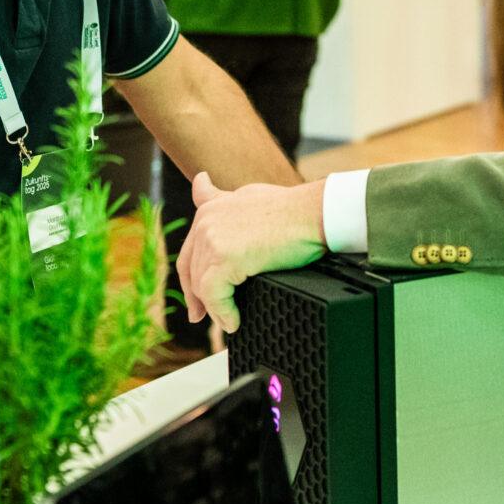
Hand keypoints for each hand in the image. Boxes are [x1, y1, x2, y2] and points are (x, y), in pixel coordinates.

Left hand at [178, 175, 326, 334]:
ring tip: (229, 321)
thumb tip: (199, 181)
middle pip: (192, 271)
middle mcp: (205, 222)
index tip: (194, 300)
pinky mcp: (224, 259)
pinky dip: (223, 313)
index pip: (189, 251)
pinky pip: (214, 296)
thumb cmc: (291, 208)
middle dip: (198, 298)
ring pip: (202, 286)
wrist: (313, 213)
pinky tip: (234, 322)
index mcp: (209, 209)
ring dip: (214, 308)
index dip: (189, 278)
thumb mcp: (247, 194)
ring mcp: (212, 239)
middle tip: (204, 317)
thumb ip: (219, 195)